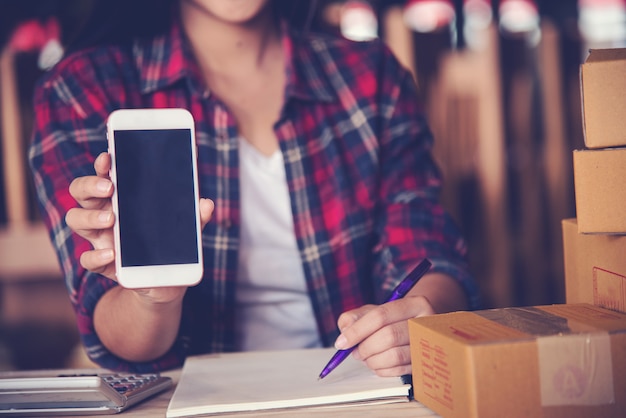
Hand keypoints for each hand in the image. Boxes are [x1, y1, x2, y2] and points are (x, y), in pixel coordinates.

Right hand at [66, 152, 213, 300]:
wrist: (164, 282)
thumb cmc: (170, 243)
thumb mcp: (186, 228)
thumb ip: (195, 216)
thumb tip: (206, 204)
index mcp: (122, 197)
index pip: (104, 173)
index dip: (102, 164)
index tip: (108, 158)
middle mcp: (104, 212)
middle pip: (81, 191)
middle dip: (89, 185)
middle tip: (109, 187)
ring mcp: (100, 237)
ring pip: (75, 219)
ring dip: (89, 217)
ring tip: (110, 220)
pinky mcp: (102, 263)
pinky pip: (88, 259)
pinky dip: (96, 256)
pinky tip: (112, 255)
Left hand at [334, 294, 434, 376]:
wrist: (415, 330)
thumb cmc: (390, 321)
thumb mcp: (371, 312)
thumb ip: (353, 318)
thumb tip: (345, 334)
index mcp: (414, 304)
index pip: (381, 316)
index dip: (358, 330)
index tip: (342, 343)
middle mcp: (426, 323)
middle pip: (389, 336)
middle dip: (365, 347)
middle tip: (355, 352)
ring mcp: (429, 345)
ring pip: (395, 356)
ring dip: (373, 360)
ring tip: (366, 357)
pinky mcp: (425, 363)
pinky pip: (399, 371)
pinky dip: (382, 370)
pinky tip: (377, 364)